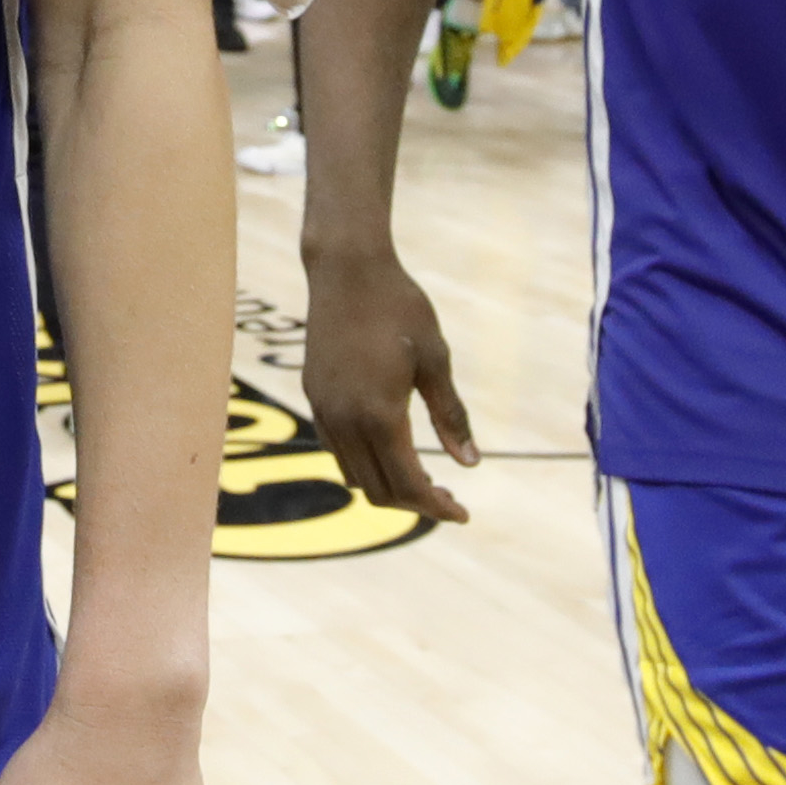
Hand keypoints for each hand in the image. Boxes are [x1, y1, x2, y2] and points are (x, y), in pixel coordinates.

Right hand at [301, 239, 475, 524]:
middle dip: (415, 503)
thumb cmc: (400, 307)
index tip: (464, 515)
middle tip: (450, 498)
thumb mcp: (436, 360)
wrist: (347, 269)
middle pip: (378, 491)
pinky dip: (365, 464)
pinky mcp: (314, 397)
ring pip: (354, 476)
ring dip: (388, 486)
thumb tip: (471, 464)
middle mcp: (344, 421)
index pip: (408, 484)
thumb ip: (451, 415)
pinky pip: (337, 450)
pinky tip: (391, 448)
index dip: (436, 508)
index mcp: (379, 414)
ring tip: (425, 476)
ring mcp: (324, 410)